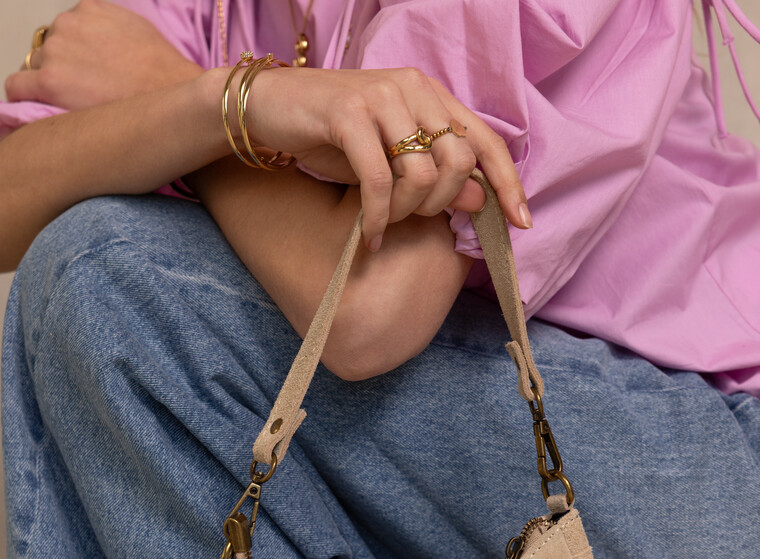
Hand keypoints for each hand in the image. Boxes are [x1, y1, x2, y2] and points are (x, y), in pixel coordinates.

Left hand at [4, 0, 201, 109]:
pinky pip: (17, 86)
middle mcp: (67, 23)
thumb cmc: (164, 78)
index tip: (84, 78)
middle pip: (47, 49)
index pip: (65, 31)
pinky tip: (40, 112)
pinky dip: (24, 98)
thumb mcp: (138, 32)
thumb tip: (102, 43)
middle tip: (83, 99)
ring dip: (47, 87)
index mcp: (89, 8)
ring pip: (32, 68)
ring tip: (72, 110)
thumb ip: (111, 30)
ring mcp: (56, 50)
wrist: (173, 102)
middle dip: (61, 71)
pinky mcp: (48, 80)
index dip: (72, 57)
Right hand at [241, 64, 531, 249]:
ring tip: (383, 225)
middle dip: (438, 206)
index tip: (521, 224)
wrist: (271, 110)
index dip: (508, 183)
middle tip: (410, 221)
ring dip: (404, 213)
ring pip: (422, 174)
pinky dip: (377, 217)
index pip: (485, 140)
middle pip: (457, 162)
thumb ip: (434, 177)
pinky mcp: (349, 114)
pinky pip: (380, 181)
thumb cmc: (333, 137)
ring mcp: (382, 97)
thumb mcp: (390, 161)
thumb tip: (480, 201)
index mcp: (430, 95)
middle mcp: (412, 88)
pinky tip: (369, 236)